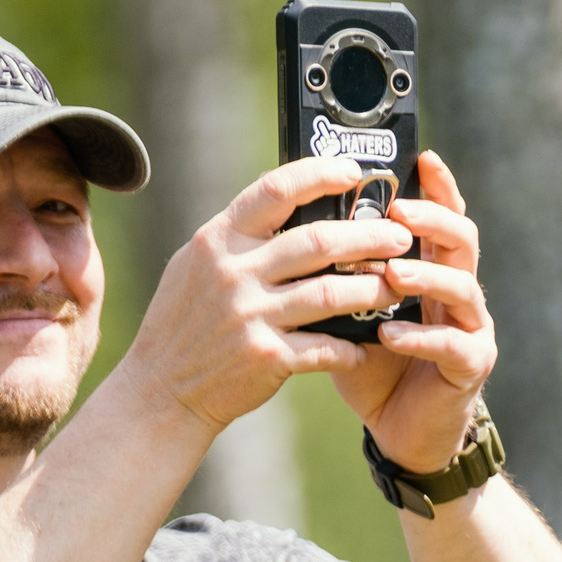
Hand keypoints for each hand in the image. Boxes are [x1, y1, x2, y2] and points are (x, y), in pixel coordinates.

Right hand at [119, 155, 408, 433]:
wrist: (160, 390)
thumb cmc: (184, 323)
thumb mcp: (195, 267)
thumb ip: (237, 237)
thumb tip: (287, 202)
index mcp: (217, 240)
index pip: (274, 190)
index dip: (319, 175)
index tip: (354, 171)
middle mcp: (234, 272)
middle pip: (318, 241)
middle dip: (369, 236)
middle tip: (401, 237)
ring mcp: (251, 315)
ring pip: (332, 293)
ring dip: (373, 290)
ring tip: (397, 287)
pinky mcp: (267, 357)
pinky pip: (326, 347)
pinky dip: (352, 347)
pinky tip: (366, 346)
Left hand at [330, 151, 494, 474]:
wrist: (398, 429)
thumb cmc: (374, 363)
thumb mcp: (351, 310)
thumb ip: (341, 274)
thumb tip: (296, 225)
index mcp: (432, 269)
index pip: (440, 216)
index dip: (438, 186)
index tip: (422, 157)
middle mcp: (459, 291)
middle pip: (462, 240)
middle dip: (434, 221)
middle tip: (401, 213)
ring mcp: (471, 327)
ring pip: (464, 288)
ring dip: (427, 276)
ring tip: (394, 273)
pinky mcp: (471, 365)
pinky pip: (453, 344)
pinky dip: (422, 336)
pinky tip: (392, 334)